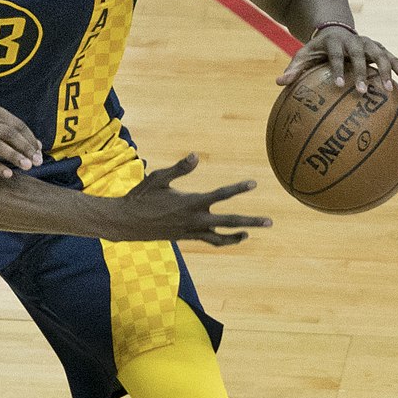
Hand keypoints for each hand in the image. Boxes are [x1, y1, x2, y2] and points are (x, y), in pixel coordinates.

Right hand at [0, 104, 42, 177]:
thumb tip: (38, 147)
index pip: (17, 125)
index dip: (30, 138)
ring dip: (14, 156)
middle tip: (38, 161)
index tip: (39, 152)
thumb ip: (15, 133)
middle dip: (25, 148)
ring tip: (27, 166)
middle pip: (9, 134)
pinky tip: (8, 174)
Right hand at [116, 154, 271, 245]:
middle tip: (270, 222)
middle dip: (250, 222)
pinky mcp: (186, 237)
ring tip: (250, 233)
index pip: (220, 195)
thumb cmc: (141, 196)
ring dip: (237, 236)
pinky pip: (209, 241)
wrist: (127, 223)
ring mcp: (191, 231)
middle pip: (229, 222)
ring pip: (220, 238)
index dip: (238, 189)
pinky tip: (231, 236)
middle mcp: (194, 220)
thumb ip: (179, 168)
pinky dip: (222, 240)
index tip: (254, 183)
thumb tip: (195, 156)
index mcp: (190, 202)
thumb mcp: (158, 178)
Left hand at [277, 27, 397, 94]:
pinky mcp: (380, 48)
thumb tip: (279, 83)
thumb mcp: (303, 55)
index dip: (338, 69)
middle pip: (360, 55)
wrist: (335, 29)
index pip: (336, 55)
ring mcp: (369, 44)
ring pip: (381, 55)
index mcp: (335, 42)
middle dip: (362, 73)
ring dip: (386, 71)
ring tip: (388, 90)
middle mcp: (354, 41)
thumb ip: (294, 68)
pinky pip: (393, 59)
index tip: (339, 85)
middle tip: (362, 92)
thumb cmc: (318, 49)